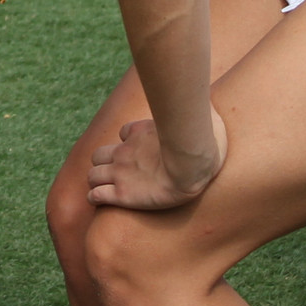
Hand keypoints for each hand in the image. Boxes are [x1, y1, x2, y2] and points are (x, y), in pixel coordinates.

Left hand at [87, 108, 227, 209]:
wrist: (191, 162)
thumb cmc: (202, 139)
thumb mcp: (200, 117)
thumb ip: (199, 113)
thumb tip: (213, 103)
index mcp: (140, 132)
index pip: (124, 134)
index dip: (128, 144)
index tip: (138, 154)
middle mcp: (125, 151)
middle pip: (99, 154)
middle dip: (104, 163)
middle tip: (118, 175)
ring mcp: (120, 172)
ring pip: (92, 175)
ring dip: (97, 181)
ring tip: (106, 191)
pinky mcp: (122, 194)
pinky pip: (96, 195)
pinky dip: (95, 198)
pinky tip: (101, 202)